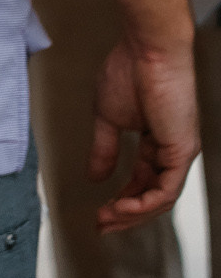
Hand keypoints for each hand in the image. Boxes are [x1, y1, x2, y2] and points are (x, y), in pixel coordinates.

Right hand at [90, 34, 201, 233]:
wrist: (146, 51)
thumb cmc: (128, 71)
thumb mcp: (107, 118)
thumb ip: (103, 149)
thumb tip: (95, 175)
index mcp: (155, 143)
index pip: (141, 182)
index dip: (120, 200)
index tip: (98, 213)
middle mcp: (171, 151)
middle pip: (152, 196)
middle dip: (125, 215)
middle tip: (102, 226)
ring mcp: (179, 152)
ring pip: (161, 198)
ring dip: (133, 213)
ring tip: (108, 218)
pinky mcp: (182, 151)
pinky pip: (168, 188)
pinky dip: (146, 202)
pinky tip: (126, 206)